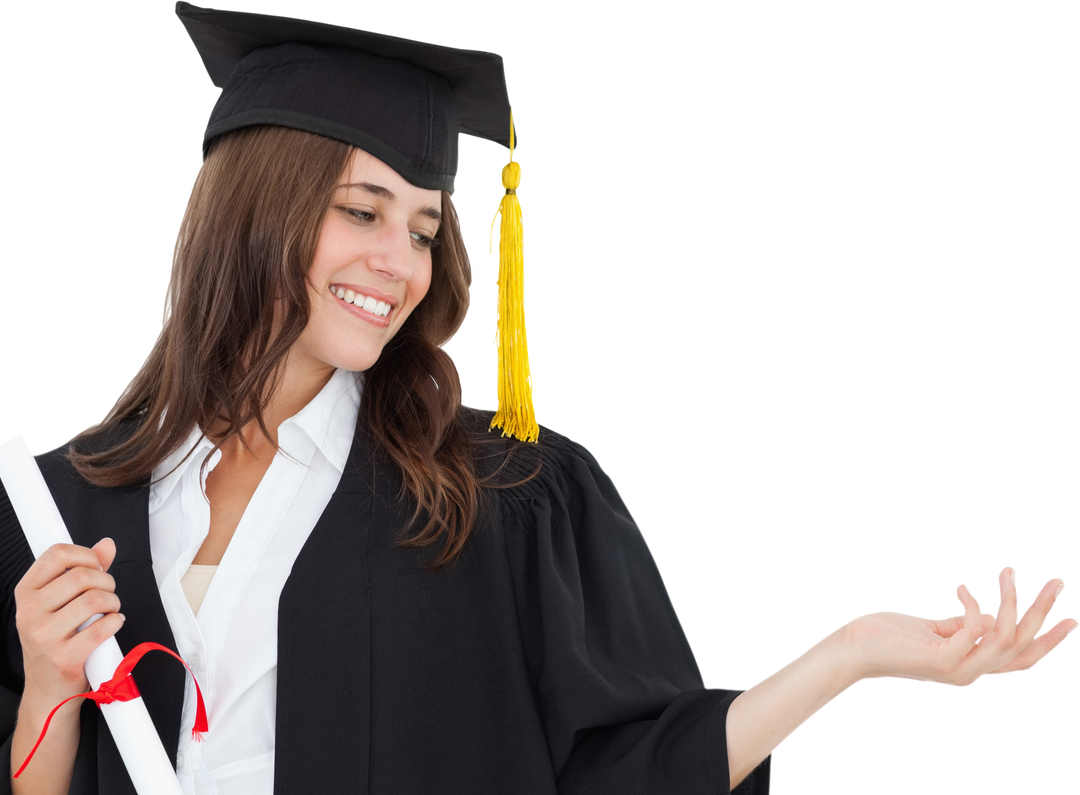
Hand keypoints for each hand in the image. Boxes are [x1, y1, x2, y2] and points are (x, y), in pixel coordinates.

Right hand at [13, 539, 123, 705]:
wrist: (48, 689)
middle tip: (108, 595)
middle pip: (82, 576)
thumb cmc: (56, 640)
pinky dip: (116, 623)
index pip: (57, 554)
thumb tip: (107, 544)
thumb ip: (84, 570)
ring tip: (110, 611)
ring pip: (95, 600)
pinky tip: (112, 625)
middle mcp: (29, 612)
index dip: (86, 555)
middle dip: (107, 582)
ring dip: (113, 603)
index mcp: (27, 593)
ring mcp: (43, 636)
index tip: (97, 567)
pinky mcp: (63, 657)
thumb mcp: (60, 602)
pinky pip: (102, 628)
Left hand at [839, 564, 1078, 688]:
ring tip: (1008, 569)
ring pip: (1004, 636)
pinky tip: (960, 587)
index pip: (1020, 659)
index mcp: (969, 666)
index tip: (1073, 619)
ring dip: (1011, 600)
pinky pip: (973, 629)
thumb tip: (986, 613)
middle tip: (1058, 580)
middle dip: (1043, 612)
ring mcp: (957, 669)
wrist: (849, 650)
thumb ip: (959, 624)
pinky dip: (973, 605)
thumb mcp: (932, 628)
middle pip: (1021, 646)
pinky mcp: (940, 659)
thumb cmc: (885, 636)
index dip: (1048, 642)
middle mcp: (969, 673)